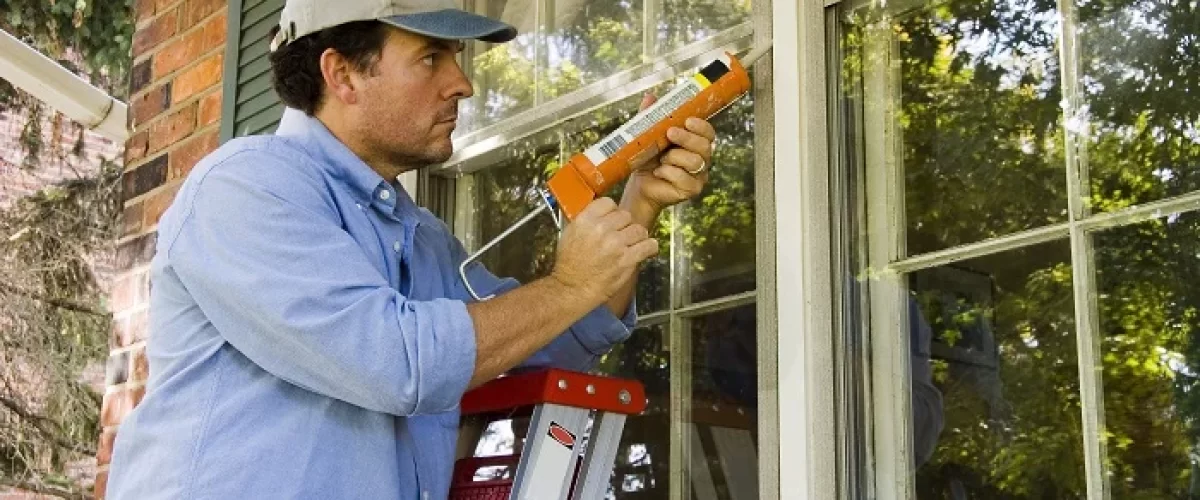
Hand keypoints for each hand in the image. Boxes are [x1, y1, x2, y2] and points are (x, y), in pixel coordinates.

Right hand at [551, 198, 658, 301]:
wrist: (572, 288)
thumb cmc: (569, 264)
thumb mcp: (570, 233)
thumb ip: (587, 220)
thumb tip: (603, 213)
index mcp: (586, 220)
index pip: (609, 203)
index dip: (613, 212)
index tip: (614, 220)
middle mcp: (601, 229)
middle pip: (626, 216)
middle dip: (625, 226)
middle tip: (621, 236)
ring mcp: (616, 244)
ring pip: (639, 229)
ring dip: (637, 237)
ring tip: (632, 244)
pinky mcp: (627, 260)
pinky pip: (648, 246)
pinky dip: (649, 247)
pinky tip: (645, 250)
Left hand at [622, 92, 716, 216]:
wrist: (640, 184)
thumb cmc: (648, 159)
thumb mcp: (648, 136)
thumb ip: (651, 117)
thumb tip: (650, 97)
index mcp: (696, 143)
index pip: (708, 133)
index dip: (702, 126)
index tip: (688, 120)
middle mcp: (702, 158)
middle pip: (705, 146)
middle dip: (687, 138)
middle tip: (670, 133)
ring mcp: (699, 176)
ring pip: (695, 162)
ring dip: (674, 157)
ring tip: (661, 158)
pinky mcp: (691, 190)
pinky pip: (684, 179)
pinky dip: (668, 172)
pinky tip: (659, 172)